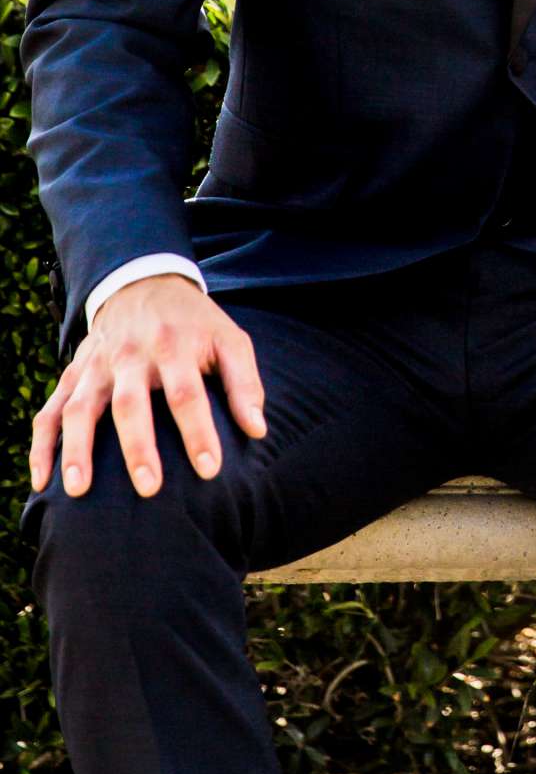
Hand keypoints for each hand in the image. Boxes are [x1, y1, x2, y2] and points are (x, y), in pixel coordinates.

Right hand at [29, 275, 266, 500]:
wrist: (143, 283)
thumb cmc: (194, 323)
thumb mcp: (228, 339)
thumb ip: (245, 383)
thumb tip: (257, 430)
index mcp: (173, 346)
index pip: (186, 393)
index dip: (199, 432)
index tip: (210, 469)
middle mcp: (130, 355)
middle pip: (131, 403)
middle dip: (138, 446)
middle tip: (149, 488)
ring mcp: (96, 366)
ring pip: (81, 408)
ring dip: (77, 449)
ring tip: (79, 490)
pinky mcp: (72, 374)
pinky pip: (49, 411)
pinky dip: (41, 446)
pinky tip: (42, 481)